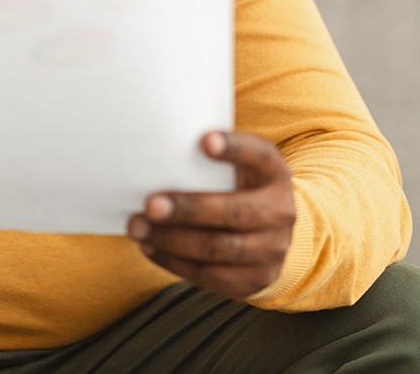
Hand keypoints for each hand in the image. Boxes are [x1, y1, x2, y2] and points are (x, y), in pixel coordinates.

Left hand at [127, 131, 294, 298]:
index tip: (204, 140)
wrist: (272, 232)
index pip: (259, 156)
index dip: (234, 148)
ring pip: (220, 249)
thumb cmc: (238, 187)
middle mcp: (281, 211)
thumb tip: (154, 150)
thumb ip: (208, 158)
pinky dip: (175, 263)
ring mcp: (272, 249)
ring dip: (172, 240)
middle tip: (151, 204)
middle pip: (235, 212)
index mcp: (274, 173)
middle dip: (189, 209)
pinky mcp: (256, 279)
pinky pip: (212, 276)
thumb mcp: (238, 166)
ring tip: (139, 228)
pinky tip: (150, 248)